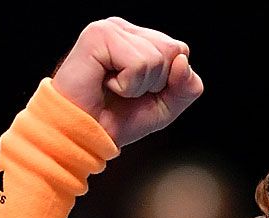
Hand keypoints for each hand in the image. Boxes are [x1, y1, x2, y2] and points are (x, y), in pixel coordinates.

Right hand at [51, 17, 203, 146]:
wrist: (82, 137)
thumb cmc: (115, 120)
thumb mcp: (165, 107)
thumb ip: (186, 86)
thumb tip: (183, 60)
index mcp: (137, 38)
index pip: (179, 51)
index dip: (168, 81)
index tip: (138, 92)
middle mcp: (123, 29)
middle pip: (172, 51)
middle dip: (155, 83)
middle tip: (124, 92)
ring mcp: (109, 29)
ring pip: (156, 58)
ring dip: (138, 86)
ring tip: (112, 88)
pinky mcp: (97, 37)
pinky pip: (138, 63)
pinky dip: (127, 85)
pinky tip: (105, 84)